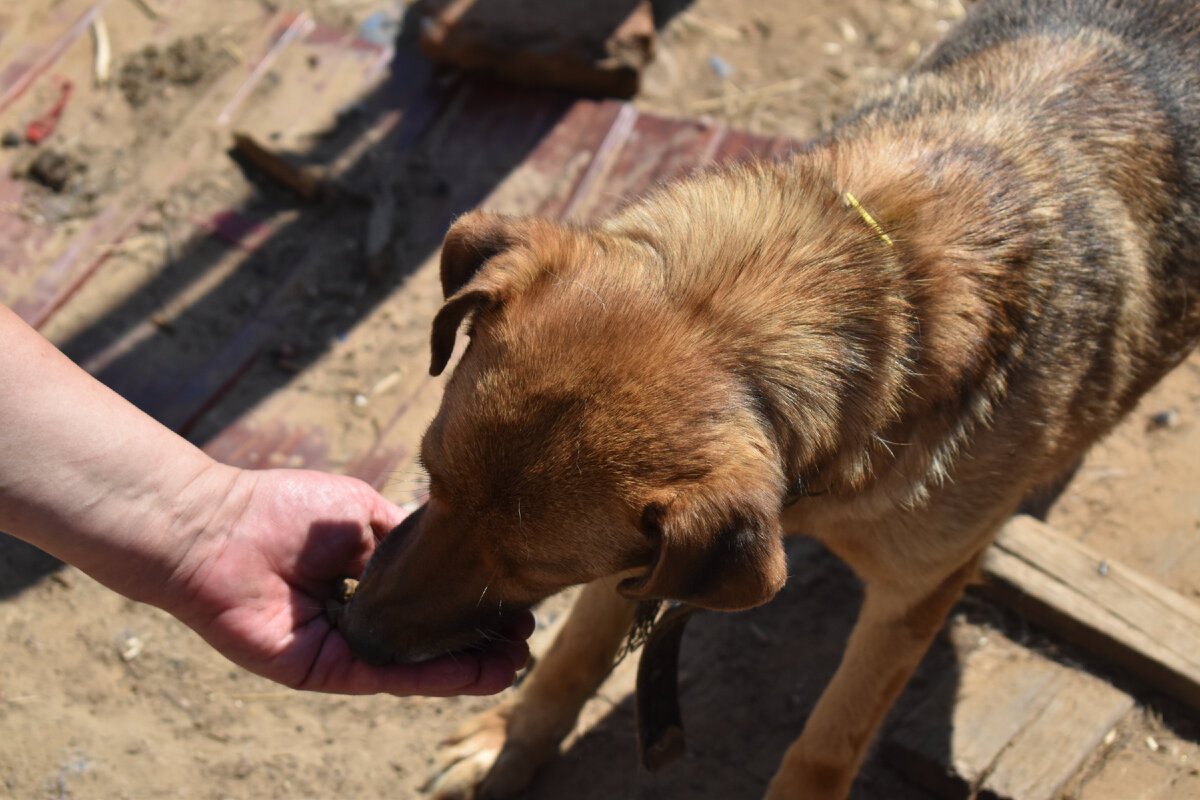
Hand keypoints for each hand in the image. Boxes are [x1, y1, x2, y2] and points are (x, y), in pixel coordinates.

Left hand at [163, 466, 531, 695]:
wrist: (217, 529)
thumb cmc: (285, 510)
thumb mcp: (364, 512)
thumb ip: (408, 534)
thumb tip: (456, 542)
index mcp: (370, 576)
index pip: (432, 596)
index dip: (473, 599)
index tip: (515, 597)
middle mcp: (363, 617)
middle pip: (432, 638)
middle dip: (481, 639)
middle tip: (525, 637)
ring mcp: (347, 647)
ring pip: (419, 665)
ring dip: (470, 666)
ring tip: (516, 662)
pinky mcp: (329, 670)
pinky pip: (392, 676)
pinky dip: (438, 676)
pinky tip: (480, 670)